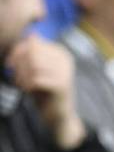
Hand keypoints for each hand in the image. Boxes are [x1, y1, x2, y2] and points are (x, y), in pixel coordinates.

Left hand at [6, 34, 85, 148]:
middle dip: (18, 64)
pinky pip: (36, 79)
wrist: (59, 116)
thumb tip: (31, 34)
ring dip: (21, 75)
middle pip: (32, 52)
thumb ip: (35, 53)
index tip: (9, 66)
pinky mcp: (62, 86)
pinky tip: (26, 91)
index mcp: (61, 52)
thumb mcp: (38, 69)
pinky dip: (27, 85)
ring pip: (34, 64)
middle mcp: (65, 60)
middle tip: (15, 78)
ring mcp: (65, 72)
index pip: (33, 42)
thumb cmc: (45, 91)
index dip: (16, 52)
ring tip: (20, 85)